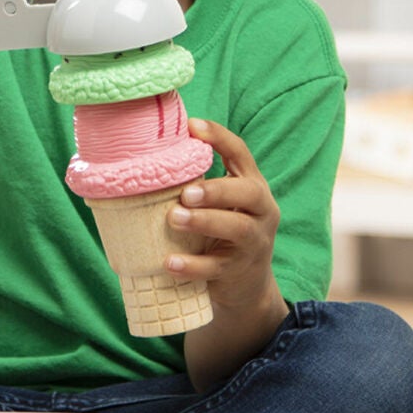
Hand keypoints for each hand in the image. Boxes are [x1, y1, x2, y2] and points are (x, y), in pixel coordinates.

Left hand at [165, 118, 281, 309]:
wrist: (246, 286)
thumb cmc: (222, 232)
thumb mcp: (221, 204)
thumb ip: (199, 181)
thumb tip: (151, 154)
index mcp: (253, 186)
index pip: (241, 154)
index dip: (219, 137)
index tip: (192, 126)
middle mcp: (261, 211)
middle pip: (248, 193)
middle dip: (216, 190)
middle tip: (185, 193)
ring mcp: (254, 242)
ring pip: (238, 228)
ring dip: (204, 221)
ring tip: (174, 218)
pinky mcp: (239, 271)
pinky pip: (217, 267)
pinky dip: (192, 266)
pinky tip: (169, 262)